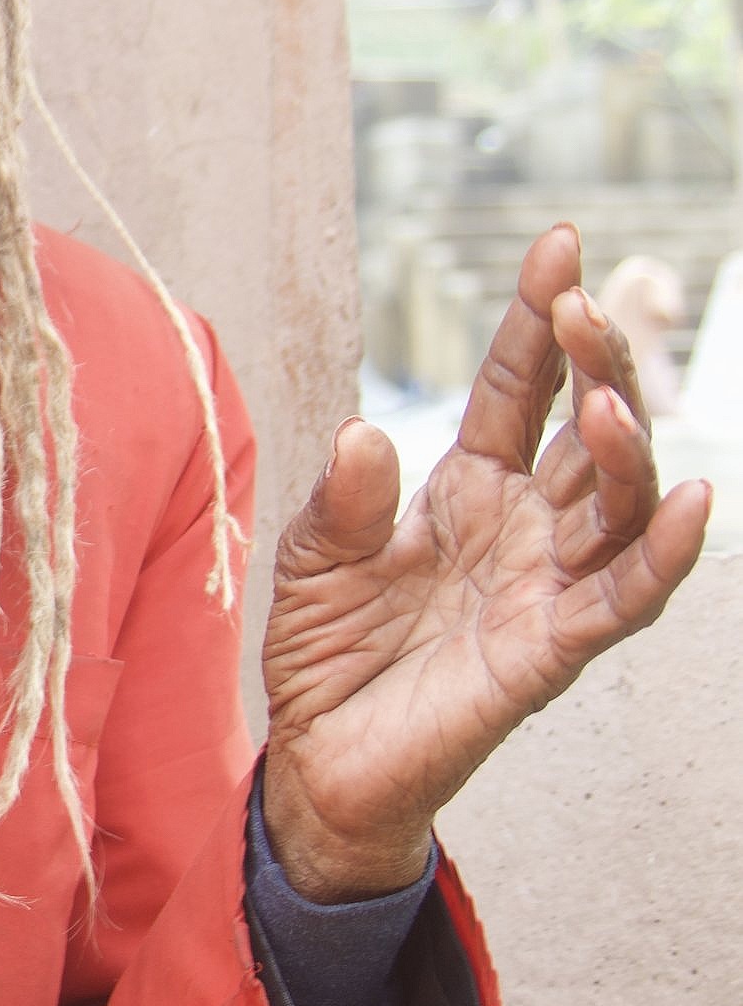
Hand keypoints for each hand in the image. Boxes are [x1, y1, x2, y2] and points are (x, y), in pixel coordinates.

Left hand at [261, 222, 709, 900]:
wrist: (321, 762)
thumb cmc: (326, 651)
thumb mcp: (314, 557)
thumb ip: (344, 499)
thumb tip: (365, 432)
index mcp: (469, 486)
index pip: (515, 386)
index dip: (540, 318)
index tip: (560, 243)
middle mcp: (523, 526)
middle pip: (583, 430)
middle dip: (593, 364)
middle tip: (585, 304)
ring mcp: (545, 587)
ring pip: (617, 505)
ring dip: (624, 449)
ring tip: (605, 402)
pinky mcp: (549, 655)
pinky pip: (621, 600)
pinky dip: (662, 555)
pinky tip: (692, 500)